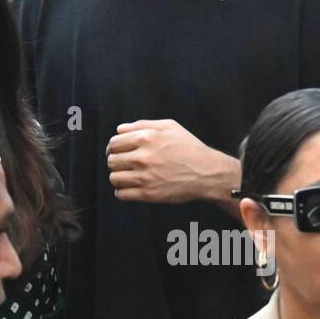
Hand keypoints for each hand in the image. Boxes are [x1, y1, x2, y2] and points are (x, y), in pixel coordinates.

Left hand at [106, 119, 239, 204]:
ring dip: (118, 176)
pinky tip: (131, 187)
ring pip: (114, 178)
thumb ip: (142, 124)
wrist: (208, 173)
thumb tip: (119, 130)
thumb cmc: (189, 148)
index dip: (114, 147)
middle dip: (116, 161)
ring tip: (128, 175)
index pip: (114, 142)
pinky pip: (121, 194)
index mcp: (146, 138)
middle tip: (124, 163)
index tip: (118, 151)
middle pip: (111, 160)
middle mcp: (143, 157)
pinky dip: (122, 191)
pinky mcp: (148, 194)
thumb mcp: (169, 126)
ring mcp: (145, 177)